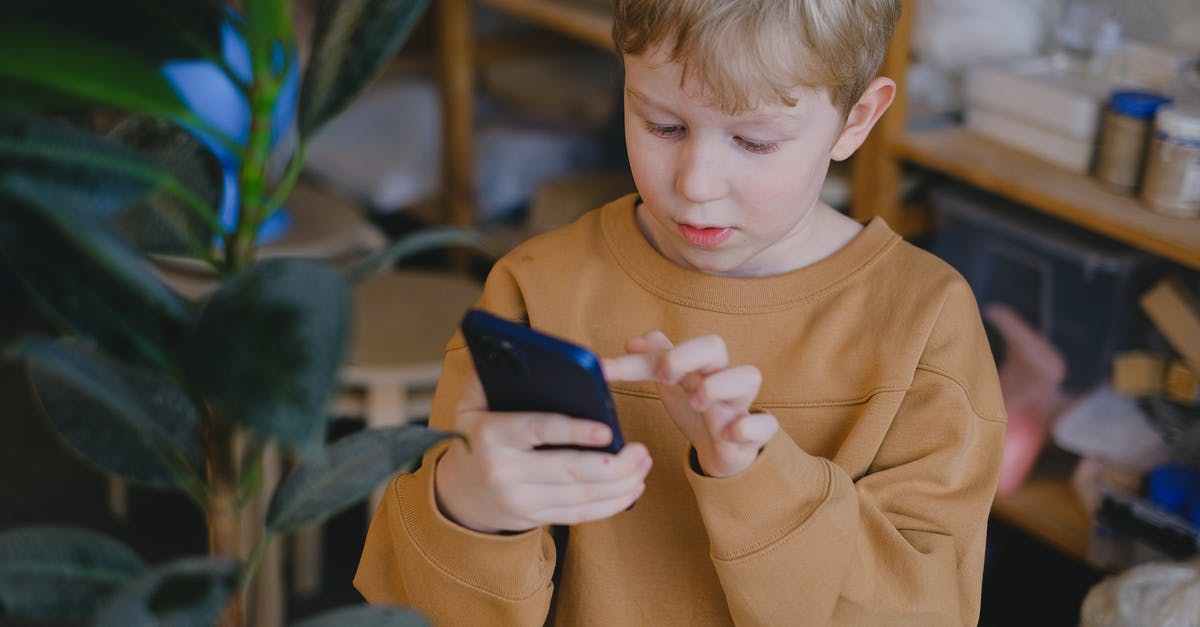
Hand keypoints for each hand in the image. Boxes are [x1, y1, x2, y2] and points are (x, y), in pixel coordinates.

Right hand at [434, 366, 651, 533]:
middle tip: (642, 450)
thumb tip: (519, 346)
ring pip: (580, 495)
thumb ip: (492, 373)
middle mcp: (504, 471)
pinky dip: (610, 505)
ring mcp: (520, 500)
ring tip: (644, 464)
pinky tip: (632, 489)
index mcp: (491, 434)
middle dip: (613, 464)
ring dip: (620, 483)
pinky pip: (579, 515)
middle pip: (568, 470)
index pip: (538, 430)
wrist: (458, 492)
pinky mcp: (535, 518)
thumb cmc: (477, 433)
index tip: (607, 430)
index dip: (574, 432)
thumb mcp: (472, 402)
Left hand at [604, 332, 777, 477]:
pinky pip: (765, 424)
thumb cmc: (699, 412)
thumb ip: (654, 361)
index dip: (642, 354)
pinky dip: (748, 426)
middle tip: (663, 379)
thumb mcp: (673, 385)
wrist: (724, 452)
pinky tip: (728, 433)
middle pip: (714, 345)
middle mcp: (721, 377)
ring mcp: (741, 404)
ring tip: (697, 403)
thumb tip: (632, 341)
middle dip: (685, 356)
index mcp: (699, 365)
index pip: (671, 345)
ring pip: (748, 376)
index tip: (610, 369)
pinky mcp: (755, 433)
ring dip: (718, 386)